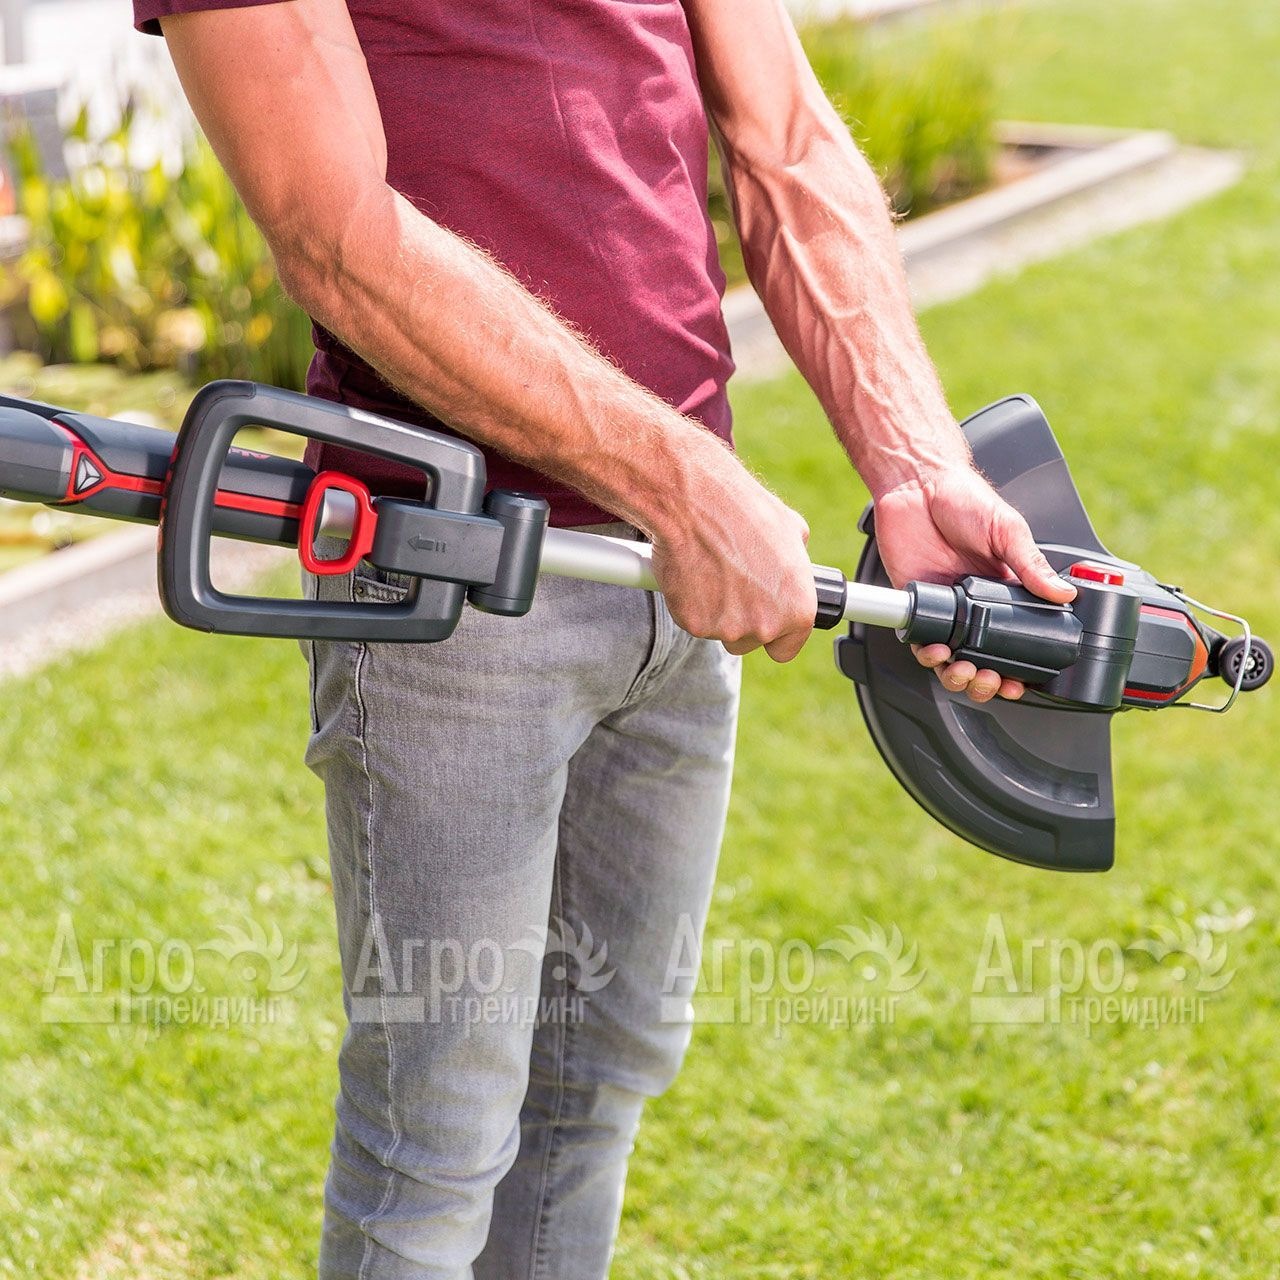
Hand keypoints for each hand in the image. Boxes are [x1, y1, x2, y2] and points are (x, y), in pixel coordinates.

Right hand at [651, 465, 815, 662]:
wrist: (695, 502)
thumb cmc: (742, 510)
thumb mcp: (790, 529)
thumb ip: (796, 562)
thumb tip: (795, 565)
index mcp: (798, 608)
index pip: (786, 649)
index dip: (773, 634)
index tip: (763, 619)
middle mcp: (767, 625)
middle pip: (750, 641)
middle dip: (740, 618)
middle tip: (730, 581)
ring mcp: (729, 627)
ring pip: (720, 632)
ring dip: (715, 611)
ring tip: (711, 570)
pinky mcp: (695, 624)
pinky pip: (692, 622)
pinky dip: (690, 604)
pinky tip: (693, 573)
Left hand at [873, 464, 1076, 701]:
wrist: (917, 483)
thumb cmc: (963, 498)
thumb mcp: (1008, 531)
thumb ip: (1032, 566)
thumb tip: (1065, 595)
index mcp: (1002, 589)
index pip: (1014, 636)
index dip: (1019, 663)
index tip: (1024, 680)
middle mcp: (972, 603)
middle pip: (982, 656)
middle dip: (989, 679)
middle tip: (995, 680)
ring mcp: (943, 606)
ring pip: (951, 658)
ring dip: (959, 675)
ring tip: (969, 673)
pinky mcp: (916, 603)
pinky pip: (920, 640)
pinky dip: (928, 655)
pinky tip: (938, 653)